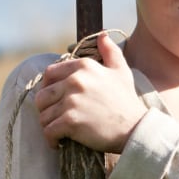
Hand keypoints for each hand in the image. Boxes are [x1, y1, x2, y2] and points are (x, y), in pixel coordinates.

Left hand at [33, 35, 145, 152]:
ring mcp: (71, 101)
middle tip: (55, 118)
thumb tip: (103, 35)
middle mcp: (75, 80)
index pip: (50, 73)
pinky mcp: (70, 121)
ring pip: (43, 114)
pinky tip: (58, 143)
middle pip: (42, 95)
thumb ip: (110, 51)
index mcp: (84, 67)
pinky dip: (50, 139)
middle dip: (46, 109)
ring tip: (58, 131)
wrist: (135, 129)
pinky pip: (48, 131)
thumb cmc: (126, 101)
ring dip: (48, 125)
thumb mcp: (121, 71)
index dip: (48, 88)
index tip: (55, 100)